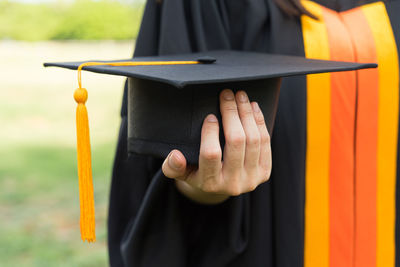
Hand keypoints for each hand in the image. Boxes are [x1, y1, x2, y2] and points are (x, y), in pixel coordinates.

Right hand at [162, 89, 271, 203]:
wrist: (220, 187)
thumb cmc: (196, 172)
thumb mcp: (180, 172)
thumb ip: (172, 166)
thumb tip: (175, 155)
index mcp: (209, 183)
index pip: (211, 154)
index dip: (211, 131)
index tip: (210, 115)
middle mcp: (233, 184)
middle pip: (237, 142)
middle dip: (232, 113)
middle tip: (226, 95)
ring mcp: (251, 179)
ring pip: (254, 139)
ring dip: (247, 113)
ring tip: (240, 96)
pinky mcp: (264, 173)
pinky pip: (265, 142)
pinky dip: (259, 121)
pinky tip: (252, 106)